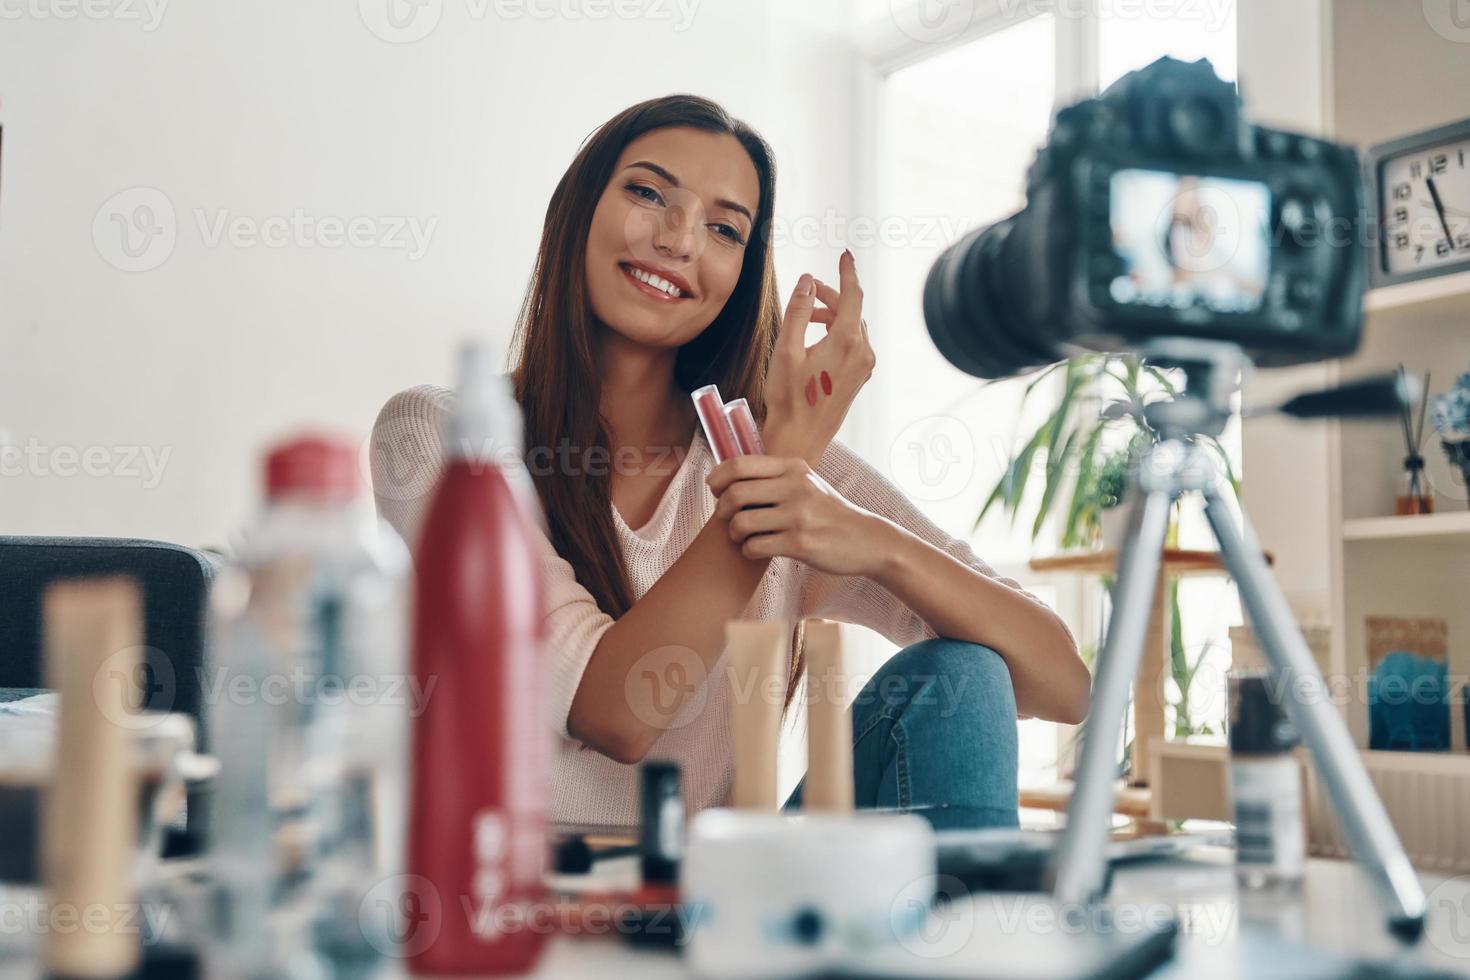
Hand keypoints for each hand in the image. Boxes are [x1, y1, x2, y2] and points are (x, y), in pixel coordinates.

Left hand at [706, 453, 891, 576]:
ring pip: (741, 522)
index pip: (739, 464)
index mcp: (793, 468)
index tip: (715, 490)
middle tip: (726, 518)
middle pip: (735, 493)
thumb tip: (730, 475)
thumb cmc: (828, 512)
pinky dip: (748, 551)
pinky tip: (756, 550)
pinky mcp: (800, 544)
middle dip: (722, 509)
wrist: (865, 539)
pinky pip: (755, 547)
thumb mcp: (807, 482)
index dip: (717, 478)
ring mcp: (798, 516)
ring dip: (734, 533)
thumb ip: (775, 476)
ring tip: (742, 536)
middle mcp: (796, 487)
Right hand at [762, 250, 875, 464]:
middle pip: (851, 311)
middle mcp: (862, 353)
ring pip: (852, 328)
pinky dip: (836, 335)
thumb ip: (797, 310)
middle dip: (829, 298)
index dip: (847, 272)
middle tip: (805, 295)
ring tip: (804, 321)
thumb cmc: (789, 399)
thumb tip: (806, 280)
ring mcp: (863, 368)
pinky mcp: (858, 379)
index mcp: (847, 341)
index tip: (844, 254)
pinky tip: (814, 342)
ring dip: (831, 317)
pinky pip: (853, 345)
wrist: (799, 440)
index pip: (853, 295)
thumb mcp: (786, 349)